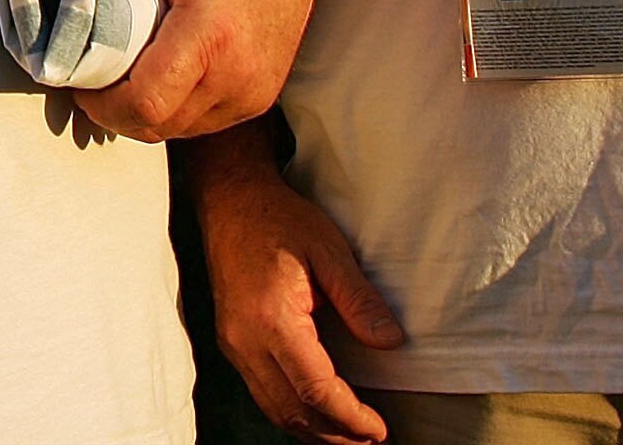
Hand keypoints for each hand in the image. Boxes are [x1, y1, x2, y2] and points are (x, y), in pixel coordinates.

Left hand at [74, 0, 318, 140]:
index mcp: (214, 34)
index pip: (146, 101)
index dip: (103, 101)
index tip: (80, 78)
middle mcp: (238, 74)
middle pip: (156, 124)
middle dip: (114, 110)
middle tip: (91, 80)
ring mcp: (251, 93)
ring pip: (176, 130)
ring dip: (141, 113)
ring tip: (120, 77)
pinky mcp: (257, 100)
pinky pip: (199, 124)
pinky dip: (171, 111)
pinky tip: (157, 78)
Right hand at [195, 148, 401, 443]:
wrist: (231, 201)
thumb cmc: (280, 219)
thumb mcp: (329, 249)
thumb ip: (360, 300)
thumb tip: (391, 343)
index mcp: (271, 318)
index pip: (314, 390)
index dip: (350, 417)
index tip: (379, 429)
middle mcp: (245, 339)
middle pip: (292, 410)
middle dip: (335, 434)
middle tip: (372, 440)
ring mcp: (234, 344)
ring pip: (273, 408)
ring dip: (313, 429)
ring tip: (350, 435)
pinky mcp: (232, 342)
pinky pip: (262, 393)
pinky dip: (292, 412)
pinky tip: (317, 412)